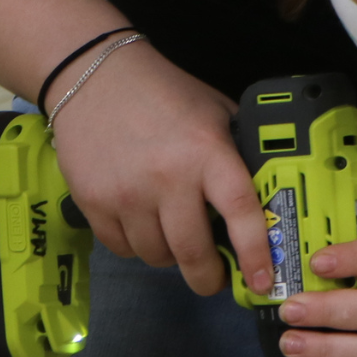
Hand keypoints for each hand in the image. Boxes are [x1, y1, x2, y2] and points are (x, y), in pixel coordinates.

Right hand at [51, 42, 273, 296]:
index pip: (240, 212)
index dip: (255, 253)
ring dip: (169, 255)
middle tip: (212, 278)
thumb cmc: (161, 93)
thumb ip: (237, 153)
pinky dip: (136, 245)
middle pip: (192, 253)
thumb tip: (264, 199)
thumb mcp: (213, 112)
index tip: (261, 281)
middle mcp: (167, 177)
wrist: (92, 75)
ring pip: (156, 256)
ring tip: (171, 233)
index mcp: (206, 152)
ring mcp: (126, 194)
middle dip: (207, 277)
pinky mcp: (93, 202)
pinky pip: (123, 248)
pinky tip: (141, 222)